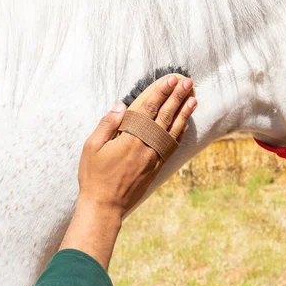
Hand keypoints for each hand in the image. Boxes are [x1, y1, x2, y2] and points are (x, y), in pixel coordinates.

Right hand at [78, 75, 195, 217]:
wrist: (105, 206)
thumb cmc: (94, 176)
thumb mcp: (92, 147)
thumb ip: (107, 125)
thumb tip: (120, 106)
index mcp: (129, 139)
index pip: (149, 109)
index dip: (161, 93)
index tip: (171, 80)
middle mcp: (146, 146)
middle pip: (165, 117)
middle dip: (177, 97)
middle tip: (187, 82)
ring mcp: (153, 158)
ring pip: (172, 131)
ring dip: (184, 113)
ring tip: (193, 98)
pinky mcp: (156, 167)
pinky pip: (171, 147)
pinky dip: (179, 134)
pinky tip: (185, 124)